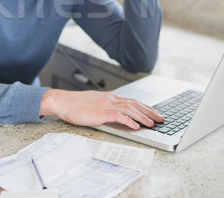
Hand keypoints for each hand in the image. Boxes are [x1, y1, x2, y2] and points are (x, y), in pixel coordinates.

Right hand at [40, 89, 163, 129]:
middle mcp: (110, 99)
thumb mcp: (93, 103)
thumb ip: (105, 107)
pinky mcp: (100, 113)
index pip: (131, 100)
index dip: (145, 107)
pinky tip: (135, 126)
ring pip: (129, 109)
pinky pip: (118, 116)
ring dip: (143, 117)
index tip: (154, 112)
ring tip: (152, 124)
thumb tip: (114, 114)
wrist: (62, 101)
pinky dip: (129, 120)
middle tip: (161, 118)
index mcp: (108, 97)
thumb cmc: (74, 104)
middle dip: (149, 111)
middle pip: (134, 104)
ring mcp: (105, 105)